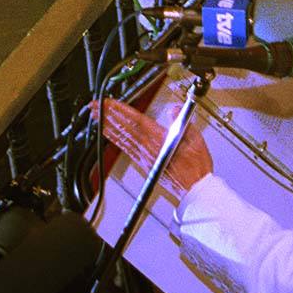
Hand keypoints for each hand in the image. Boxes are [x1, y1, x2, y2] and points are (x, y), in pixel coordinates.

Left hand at [91, 99, 212, 201]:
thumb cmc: (197, 168)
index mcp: (161, 140)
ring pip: (123, 137)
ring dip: (108, 126)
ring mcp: (145, 156)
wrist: (195, 190)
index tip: (109, 103)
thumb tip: (174, 109)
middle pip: (126, 128)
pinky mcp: (144, 162)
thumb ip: (183, 122)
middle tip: (95, 106)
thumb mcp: (196, 141)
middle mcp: (149, 148)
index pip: (137, 121)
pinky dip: (115, 139)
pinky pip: (127, 148)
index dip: (121, 111)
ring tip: (97, 116)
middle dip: (109, 115)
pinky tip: (108, 134)